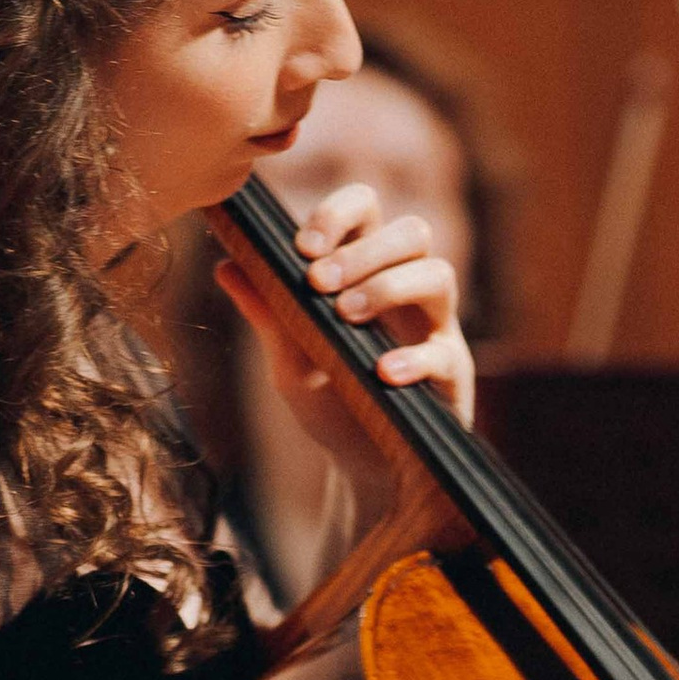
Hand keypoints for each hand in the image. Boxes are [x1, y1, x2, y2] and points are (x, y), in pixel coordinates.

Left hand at [221, 179, 475, 474]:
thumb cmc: (330, 403)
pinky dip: (411, 357)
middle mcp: (409, 291)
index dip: (339, 213)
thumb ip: (267, 313)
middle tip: (317, 284)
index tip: (303, 248)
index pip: (368, 210)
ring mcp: (436, 329)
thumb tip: (226, 265)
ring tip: (344, 317)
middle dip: (362, 251)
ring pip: (438, 274)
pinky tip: (380, 373)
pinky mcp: (452, 376)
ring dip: (387, 287)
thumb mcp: (289, 359)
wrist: (361, 469)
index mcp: (369, 272)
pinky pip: (445, 351)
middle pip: (412, 231)